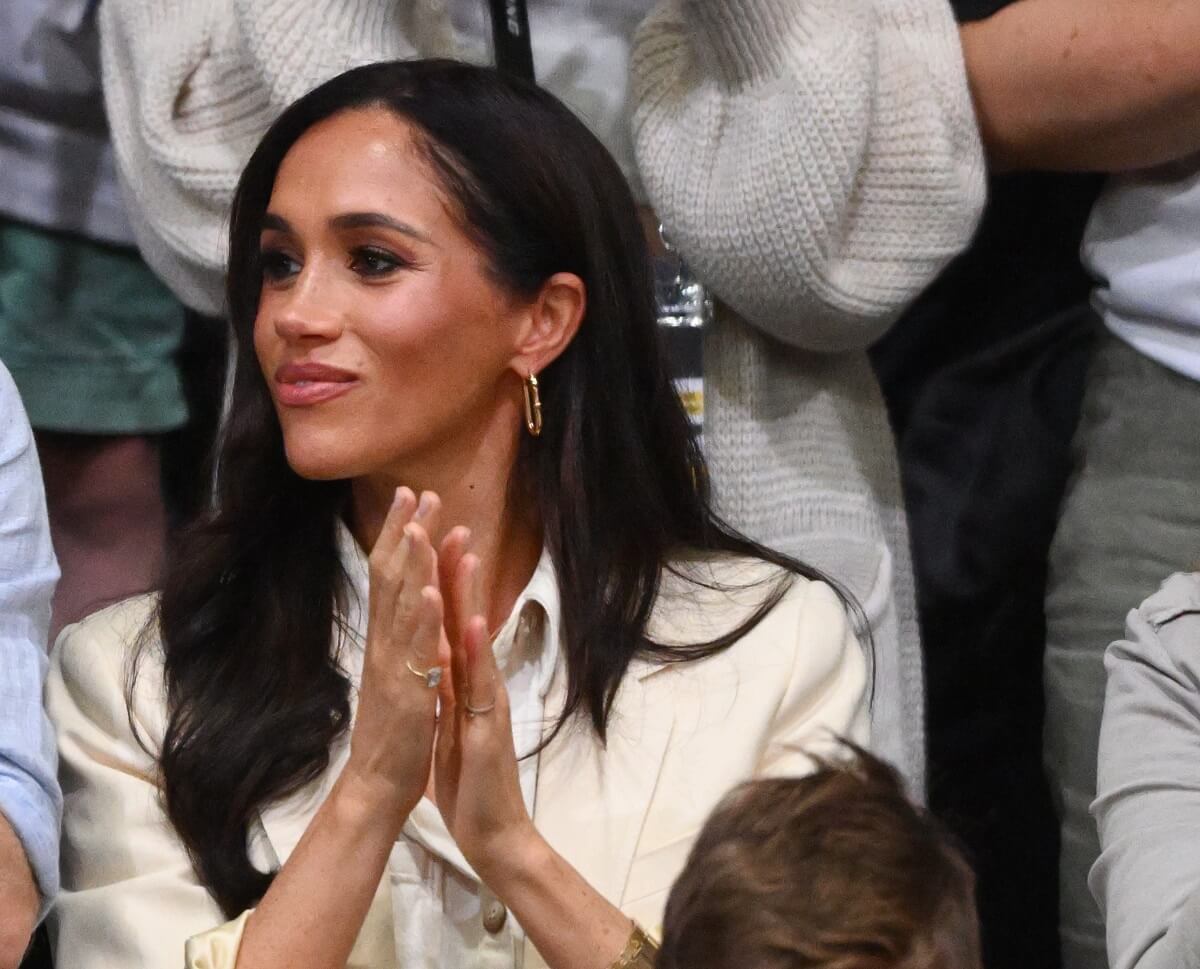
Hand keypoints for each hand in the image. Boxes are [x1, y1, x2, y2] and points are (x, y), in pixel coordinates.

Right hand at [341, 489, 446, 828]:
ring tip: (418, 524)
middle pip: (391, 579)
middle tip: (414, 491)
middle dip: (404, 533)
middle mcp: (384, 647)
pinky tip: (427, 590)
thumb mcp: (400, 674)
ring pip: (399, 607)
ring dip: (410, 564)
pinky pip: (414, 652)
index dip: (400, 536)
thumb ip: (406, 640)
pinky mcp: (407, 694)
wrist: (378, 786)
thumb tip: (416, 602)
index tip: (410, 498)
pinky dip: (420, 619)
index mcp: (387, 641)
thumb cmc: (395, 732)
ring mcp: (393, 668)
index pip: (390, 577)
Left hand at [433, 552, 539, 883]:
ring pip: (478, 641)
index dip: (444, 578)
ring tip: (464, 552)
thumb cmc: (473, 777)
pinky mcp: (487, 728)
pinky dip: (478, 653)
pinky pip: (481, 687)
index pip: (454, 620)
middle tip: (453, 520)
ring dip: (470, 596)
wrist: (494, 831)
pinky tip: (476, 623)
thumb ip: (452, 684)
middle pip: (468, 617)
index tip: (435, 534)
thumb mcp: (455, 720)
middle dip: (458, 568)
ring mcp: (487, 702)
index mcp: (466, 680)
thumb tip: (441, 653)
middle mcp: (481, 682)